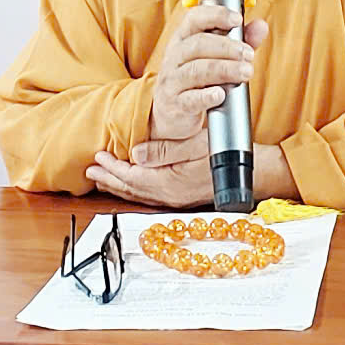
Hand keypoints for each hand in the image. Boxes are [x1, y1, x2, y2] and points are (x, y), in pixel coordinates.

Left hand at [88, 137, 292, 207]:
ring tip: (103, 177)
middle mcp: (170, 196)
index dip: (114, 168)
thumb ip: (164, 150)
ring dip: (119, 184)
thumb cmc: (226, 155)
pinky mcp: (181, 197)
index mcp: (171, 183)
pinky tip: (130, 182)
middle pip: (131, 189)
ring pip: (139, 194)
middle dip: (110, 179)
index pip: (133, 177)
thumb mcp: (195, 145)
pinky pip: (149, 196)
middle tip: (92, 170)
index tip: (99, 157)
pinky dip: (134, 188)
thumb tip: (136, 154)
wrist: (252, 174)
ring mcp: (176, 199)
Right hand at [148, 3, 267, 143]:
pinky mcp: (177, 105)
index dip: (216, 15)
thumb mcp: (213, 57)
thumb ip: (239, 42)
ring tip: (246, 72)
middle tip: (249, 54)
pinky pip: (190, 99)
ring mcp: (173, 81)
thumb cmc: (196, 80)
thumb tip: (261, 26)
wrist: (172, 115)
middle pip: (197, 45)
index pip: (194, 18)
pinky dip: (206, 96)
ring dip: (224, 69)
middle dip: (227, 47)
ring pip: (196, 70)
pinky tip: (220, 94)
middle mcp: (174, 57)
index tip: (237, 19)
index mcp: (182, 39)